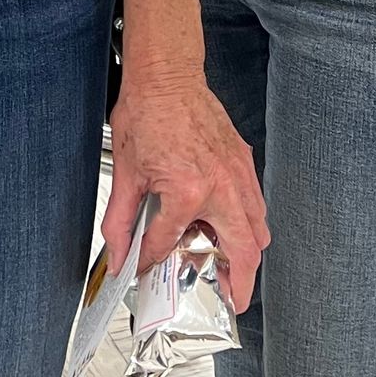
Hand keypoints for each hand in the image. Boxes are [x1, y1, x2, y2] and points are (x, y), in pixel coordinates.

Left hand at [104, 62, 268, 313]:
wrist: (166, 75)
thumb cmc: (147, 113)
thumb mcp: (126, 171)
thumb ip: (120, 220)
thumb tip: (118, 254)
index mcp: (190, 191)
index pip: (169, 242)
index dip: (153, 260)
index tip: (144, 268)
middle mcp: (223, 186)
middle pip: (244, 250)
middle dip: (239, 282)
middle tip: (230, 301)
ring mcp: (238, 173)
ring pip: (257, 227)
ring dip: (246, 252)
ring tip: (228, 267)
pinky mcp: (242, 160)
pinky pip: (255, 202)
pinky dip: (247, 222)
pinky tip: (226, 225)